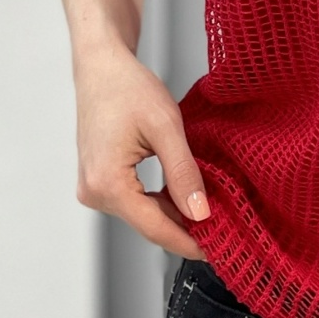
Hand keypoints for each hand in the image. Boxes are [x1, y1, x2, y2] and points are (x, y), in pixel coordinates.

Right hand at [73, 38, 209, 259]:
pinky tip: (184, 196)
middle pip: (148, 224)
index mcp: (107, 184)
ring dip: (174, 214)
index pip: (155, 228)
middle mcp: (94, 193)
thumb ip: (183, 173)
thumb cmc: (128, 87)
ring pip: (142, 214)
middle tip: (225, 232)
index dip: (189, 242)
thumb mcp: (165, 127)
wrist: (101, 66)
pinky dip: (160, 201)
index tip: (220, 251)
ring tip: (211, 212)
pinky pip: (134, 201)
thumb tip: (201, 214)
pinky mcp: (99, 180)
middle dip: (185, 228)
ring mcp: (93, 188)